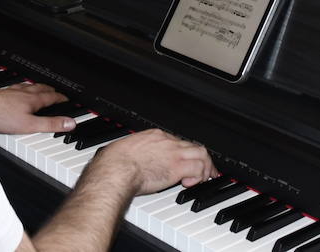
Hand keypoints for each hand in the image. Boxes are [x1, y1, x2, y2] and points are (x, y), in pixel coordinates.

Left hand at [0, 82, 73, 134]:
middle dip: (51, 90)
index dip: (62, 98)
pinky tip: (17, 91)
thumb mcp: (29, 125)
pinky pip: (16, 87)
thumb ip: (50, 124)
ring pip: (29, 86)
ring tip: (40, 88)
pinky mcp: (2, 93)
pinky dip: (22, 88)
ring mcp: (12, 92)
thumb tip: (69, 122)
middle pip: (41, 88)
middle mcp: (23, 93)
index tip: (68, 99)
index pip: (52, 97)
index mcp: (33, 100)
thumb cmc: (0, 116)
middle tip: (57, 91)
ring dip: (37, 87)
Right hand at [89, 128, 216, 194]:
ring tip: (205, 177)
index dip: (184, 152)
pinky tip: (192, 183)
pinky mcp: (177, 168)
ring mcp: (173, 153)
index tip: (185, 160)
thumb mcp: (122, 151)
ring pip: (201, 154)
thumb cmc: (113, 164)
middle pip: (192, 145)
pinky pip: (198, 169)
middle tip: (205, 168)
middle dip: (201, 157)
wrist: (116, 169)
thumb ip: (130, 154)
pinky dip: (199, 176)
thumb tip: (123, 160)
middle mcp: (166, 141)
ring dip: (205, 167)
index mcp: (153, 136)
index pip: (177, 141)